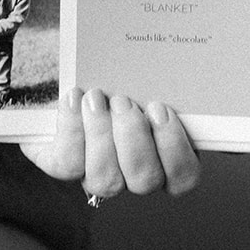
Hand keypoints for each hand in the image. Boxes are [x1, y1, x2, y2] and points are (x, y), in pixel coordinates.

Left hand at [20, 87, 199, 201]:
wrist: (70, 75)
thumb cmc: (116, 77)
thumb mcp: (142, 79)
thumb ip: (160, 85)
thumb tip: (182, 70)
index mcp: (166, 158)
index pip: (183, 177)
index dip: (174, 148)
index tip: (159, 109)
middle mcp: (134, 175)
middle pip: (144, 180)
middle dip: (133, 138)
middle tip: (122, 101)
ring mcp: (99, 175)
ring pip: (106, 179)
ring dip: (101, 135)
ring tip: (95, 98)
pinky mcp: (65, 166)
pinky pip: (69, 165)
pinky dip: (71, 130)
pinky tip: (74, 99)